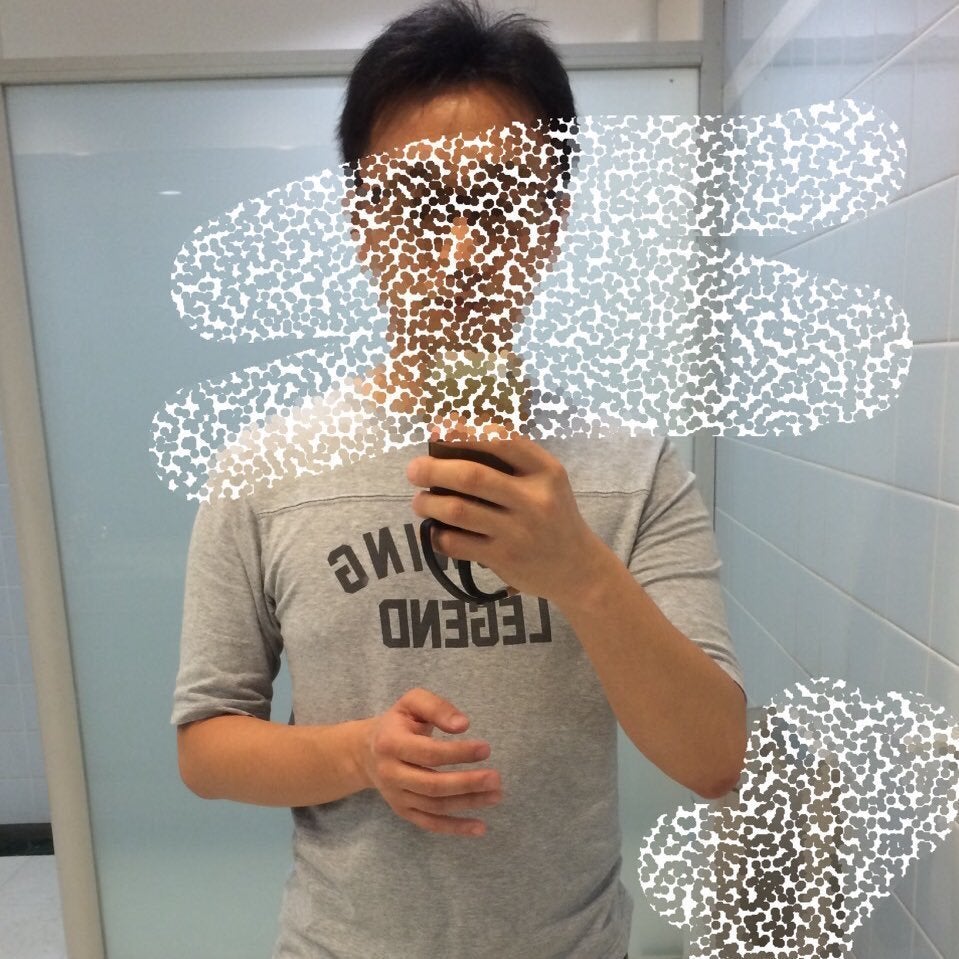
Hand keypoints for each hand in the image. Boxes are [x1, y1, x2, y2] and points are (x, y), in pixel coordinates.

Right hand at [360, 687, 501, 837]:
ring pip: (435, 806)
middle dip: (467, 783)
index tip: (486, 749)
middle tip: (496, 778)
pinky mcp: (403, 811)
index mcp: (391, 743)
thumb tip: (463, 725)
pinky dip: (455, 828)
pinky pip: (430, 824)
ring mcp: (396, 796)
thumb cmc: (398, 722)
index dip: (458, 753)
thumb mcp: (412, 703)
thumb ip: (437, 707)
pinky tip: (480, 827)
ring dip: (468, 803)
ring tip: (496, 795)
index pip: (428, 753)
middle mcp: (390, 773)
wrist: (366, 751)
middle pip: (432, 785)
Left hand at [406, 412, 610, 604]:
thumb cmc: (552, 515)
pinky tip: (436, 530)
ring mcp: (519, 532)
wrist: (577, 567)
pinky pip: (457, 543)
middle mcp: (534, 499)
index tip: (438, 430)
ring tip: (420, 501)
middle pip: (471, 476)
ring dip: (429, 503)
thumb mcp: (546, 481)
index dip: (462, 433)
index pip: (500, 440)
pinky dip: (438, 535)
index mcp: (545, 471)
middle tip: (413, 470)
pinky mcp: (504, 559)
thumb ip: (511, 461)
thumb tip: (452, 437)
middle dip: (432, 469)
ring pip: (457, 511)